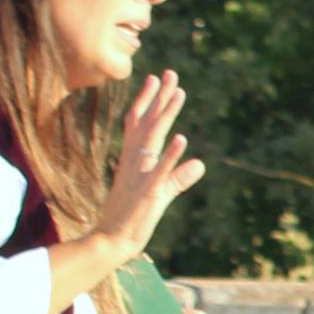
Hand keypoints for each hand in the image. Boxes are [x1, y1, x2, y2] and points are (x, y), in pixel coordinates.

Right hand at [97, 72, 205, 255]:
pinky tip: (182, 138)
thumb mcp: (161, 193)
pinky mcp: (148, 192)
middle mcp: (134, 162)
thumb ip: (179, 177)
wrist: (113, 241)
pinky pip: (160, 170)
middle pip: (147, 123)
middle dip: (159, 98)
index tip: (156, 79)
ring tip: (178, 93)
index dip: (147, 101)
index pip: (138, 123)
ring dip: (165, 116)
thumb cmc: (134, 217)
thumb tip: (200, 164)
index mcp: (134, 160)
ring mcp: (139, 175)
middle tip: (170, 73)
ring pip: (153, 139)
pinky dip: (171, 155)